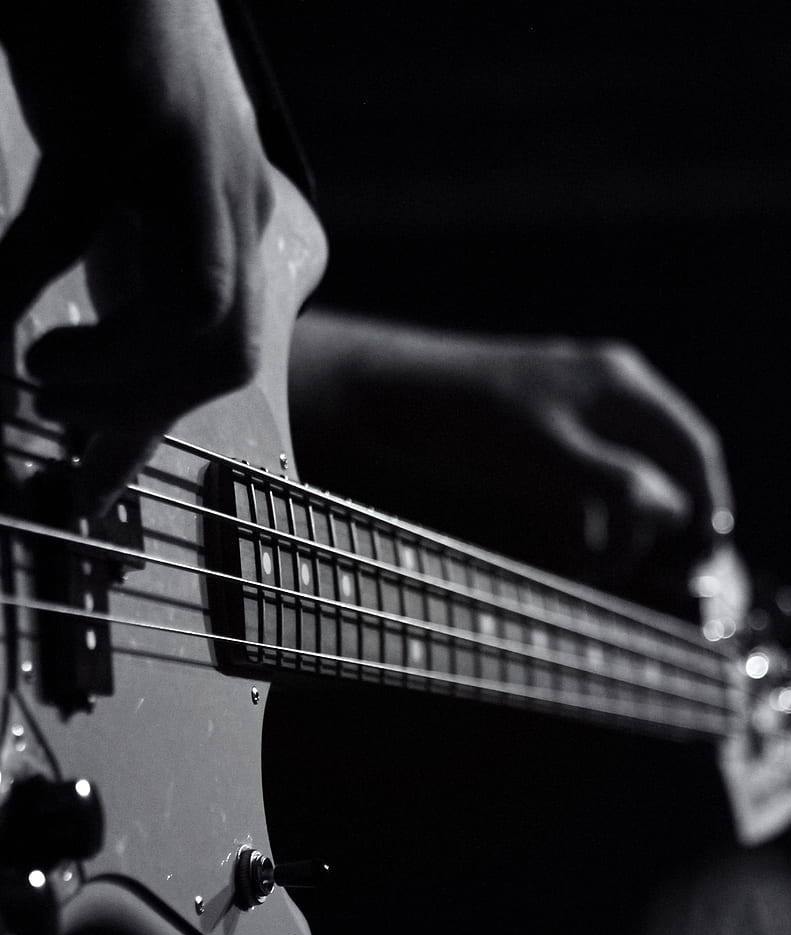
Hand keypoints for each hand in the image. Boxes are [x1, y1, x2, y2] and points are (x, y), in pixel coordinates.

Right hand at [0, 0, 271, 513]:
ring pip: (193, 320)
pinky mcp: (127, 118)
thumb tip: (59, 344)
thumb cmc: (97, 53)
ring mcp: (190, 161)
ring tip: (38, 377)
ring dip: (108, 374)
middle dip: (143, 416)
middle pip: (229, 357)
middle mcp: (232, 201)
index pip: (218, 356)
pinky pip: (69, 234)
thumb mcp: (122, 180)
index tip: (93, 487)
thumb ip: (113, 261)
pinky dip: (16, 286)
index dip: (151, 431)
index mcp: (232, 220)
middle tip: (62, 424)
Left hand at [487, 337, 733, 578]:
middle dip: (659, 522)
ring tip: (599, 569)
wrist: (389, 395)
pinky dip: (588, 517)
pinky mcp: (540, 435)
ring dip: (620, 527)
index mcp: (622, 387)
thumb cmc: (470, 418)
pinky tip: (573, 550)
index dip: (708, 502)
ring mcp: (573, 412)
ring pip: (622, 479)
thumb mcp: (550, 455)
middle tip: (650, 574)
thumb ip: (617, 482)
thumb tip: (674, 508)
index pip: (692, 447)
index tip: (706, 557)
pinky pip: (586, 482)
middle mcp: (607, 393)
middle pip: (661, 465)